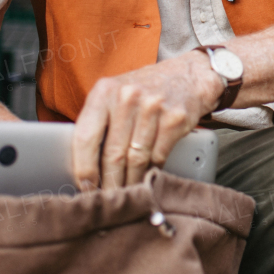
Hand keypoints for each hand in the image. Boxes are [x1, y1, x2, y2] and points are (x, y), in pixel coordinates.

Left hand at [71, 50, 222, 189]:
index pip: (85, 137)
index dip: (83, 168)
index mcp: (105, 91)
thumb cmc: (146, 89)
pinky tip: (146, 176)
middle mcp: (128, 97)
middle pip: (112, 154)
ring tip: (126, 191)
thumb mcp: (116, 94)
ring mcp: (153, 107)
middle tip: (107, 198)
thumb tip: (83, 166)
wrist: (190, 75)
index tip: (84, 186)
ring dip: (130, 181)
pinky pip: (157, 156)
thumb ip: (99, 122)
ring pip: (135, 159)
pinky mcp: (175, 118)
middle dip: (109, 182)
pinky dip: (151, 171)